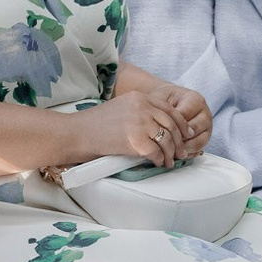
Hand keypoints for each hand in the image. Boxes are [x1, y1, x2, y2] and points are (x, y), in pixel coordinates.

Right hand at [76, 85, 207, 169]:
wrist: (76, 133)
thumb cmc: (93, 125)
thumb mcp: (120, 108)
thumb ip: (139, 112)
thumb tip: (157, 128)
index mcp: (139, 97)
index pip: (169, 108)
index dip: (180, 123)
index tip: (185, 133)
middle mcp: (142, 107)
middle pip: (172, 124)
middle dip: (179, 140)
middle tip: (181, 152)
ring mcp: (140, 122)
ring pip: (167, 139)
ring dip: (171, 153)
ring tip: (169, 161)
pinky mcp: (136, 140)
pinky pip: (156, 152)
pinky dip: (159, 160)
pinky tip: (157, 163)